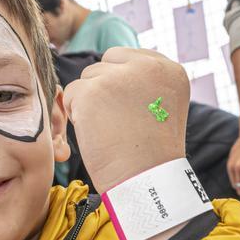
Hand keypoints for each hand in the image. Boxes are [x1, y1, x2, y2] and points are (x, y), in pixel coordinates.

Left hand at [62, 47, 188, 192]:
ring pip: (87, 78)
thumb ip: (143, 83)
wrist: (145, 179)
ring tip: (109, 129)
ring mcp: (118, 77)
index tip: (127, 110)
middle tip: (117, 123)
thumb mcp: (160, 107)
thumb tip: (110, 69)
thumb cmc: (150, 153)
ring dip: (90, 102)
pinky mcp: (91, 91)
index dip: (120, 85)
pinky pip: (70, 94)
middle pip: (106, 65)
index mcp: (169, 69)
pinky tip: (95, 132)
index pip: (127, 59)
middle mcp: (147, 66)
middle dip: (104, 91)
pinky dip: (76, 114)